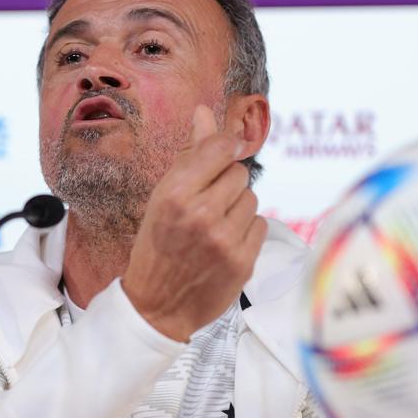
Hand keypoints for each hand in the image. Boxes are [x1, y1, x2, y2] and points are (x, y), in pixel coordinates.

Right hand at [122, 105, 267, 341]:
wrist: (157, 305)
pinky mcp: (243, 261)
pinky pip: (260, 225)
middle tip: (207, 205)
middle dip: (227, 185)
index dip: (225, 149)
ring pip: (252, 199)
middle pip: (240, 173)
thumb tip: (204, 112)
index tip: (221, 158)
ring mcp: (225, 239)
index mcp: (175, 193)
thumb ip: (189, 154)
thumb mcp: (163, 196)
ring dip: (238, 209)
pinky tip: (225, 244)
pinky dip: (247, 232)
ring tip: (214, 227)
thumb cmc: (157, 245)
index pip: (221, 148)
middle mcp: (201, 214)